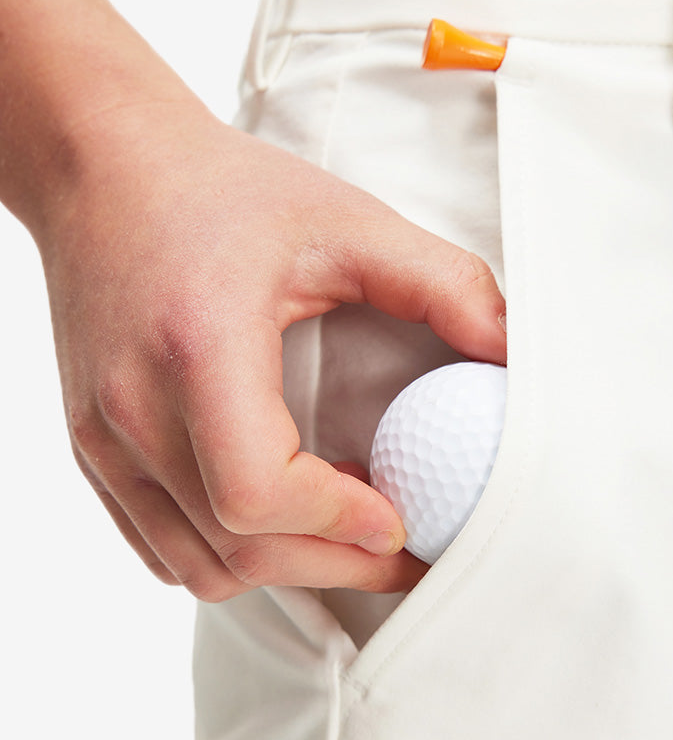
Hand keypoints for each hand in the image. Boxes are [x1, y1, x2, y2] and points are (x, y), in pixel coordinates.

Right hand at [35, 98, 506, 600]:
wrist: (105, 170)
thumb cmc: (222, 192)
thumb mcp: (347, 222)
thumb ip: (443, 284)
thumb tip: (513, 352)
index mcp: (198, 347)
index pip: (257, 492)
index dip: (340, 523)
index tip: (402, 517)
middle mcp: (133, 406)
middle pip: (235, 548)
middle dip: (336, 564)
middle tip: (403, 550)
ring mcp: (102, 436)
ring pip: (197, 566)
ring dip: (285, 569)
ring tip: (347, 535)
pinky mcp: (92, 447)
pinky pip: (159, 547)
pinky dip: (229, 556)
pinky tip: (282, 519)